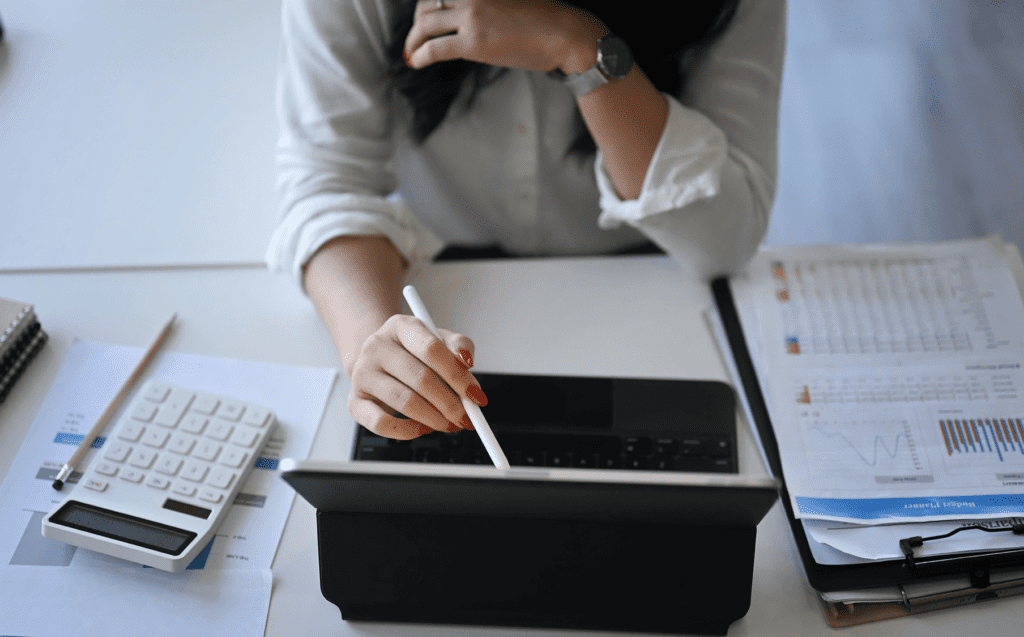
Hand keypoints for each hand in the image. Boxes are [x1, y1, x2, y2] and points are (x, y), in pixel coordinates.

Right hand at [348, 314, 487, 439]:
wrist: (377, 360)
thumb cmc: (413, 352)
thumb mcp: (438, 339)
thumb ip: (459, 346)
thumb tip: (467, 363)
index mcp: (400, 326)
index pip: (431, 349)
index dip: (458, 375)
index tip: (476, 395)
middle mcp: (377, 347)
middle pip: (421, 378)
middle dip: (450, 403)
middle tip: (466, 417)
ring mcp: (362, 374)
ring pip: (404, 402)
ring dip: (434, 418)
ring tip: (449, 424)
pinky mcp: (354, 402)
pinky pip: (381, 424)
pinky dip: (408, 431)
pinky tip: (423, 428)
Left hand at [404, 0, 605, 73]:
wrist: (563, 33)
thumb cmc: (542, 19)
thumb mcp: (507, 0)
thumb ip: (483, 4)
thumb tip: (466, 16)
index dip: (426, 6)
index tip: (422, 18)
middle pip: (427, 5)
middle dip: (417, 23)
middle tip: (416, 38)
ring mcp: (471, 17)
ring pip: (426, 25)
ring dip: (414, 40)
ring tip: (413, 51)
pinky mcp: (473, 43)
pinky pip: (435, 48)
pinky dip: (420, 54)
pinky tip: (416, 61)